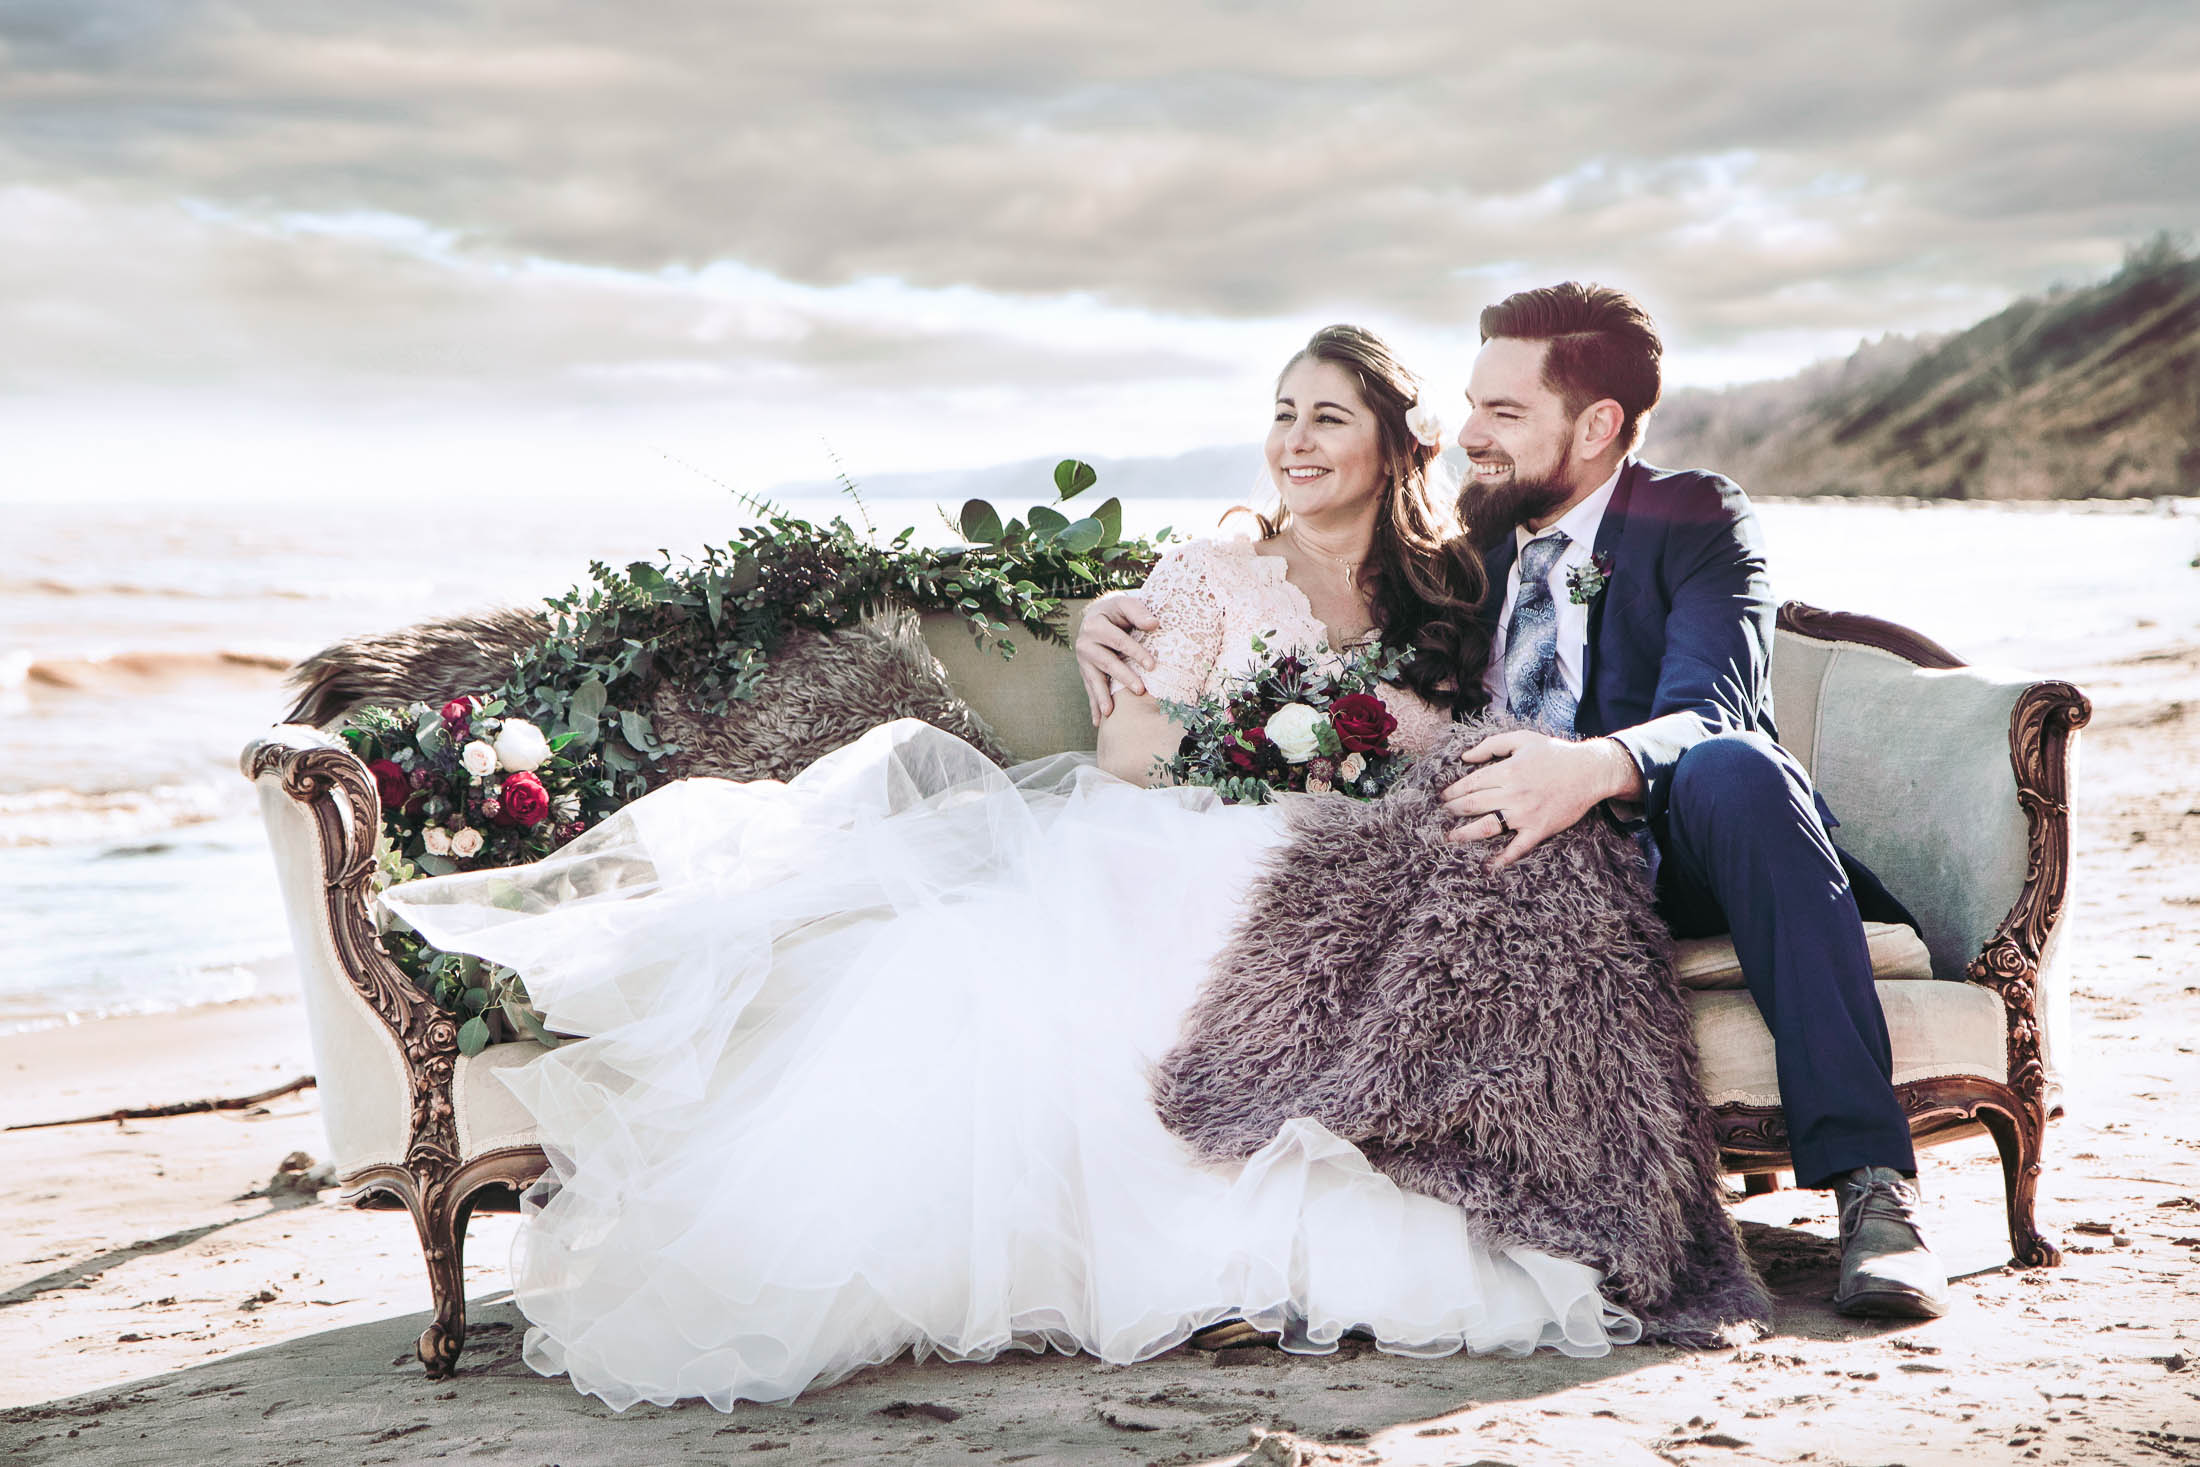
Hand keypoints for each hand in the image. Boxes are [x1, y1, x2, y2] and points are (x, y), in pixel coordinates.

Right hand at [1076, 593, 1159, 723]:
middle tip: (1140, 691)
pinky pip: (1089, 689)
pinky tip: (1098, 721)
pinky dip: (1093, 706)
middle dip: (1123, 677)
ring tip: (1110, 713)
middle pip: (1106, 662)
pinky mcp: (1085, 671)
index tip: (1152, 665)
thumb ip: (1138, 612)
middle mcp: (1085, 642)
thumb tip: (1153, 624)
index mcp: (1095, 624)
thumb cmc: (1117, 611)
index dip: (1135, 652)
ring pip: (1094, 679)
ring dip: (1102, 697)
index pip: (1118, 641)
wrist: (1098, 615)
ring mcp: (1083, 659)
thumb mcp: (1126, 604)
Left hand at [1440, 731, 1641, 868]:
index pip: (1470, 784)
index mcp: (1507, 771)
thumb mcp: (1523, 739)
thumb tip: (1465, 756)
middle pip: (1473, 805)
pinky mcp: (1540, 829)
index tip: (1440, 798)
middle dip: (1452, 811)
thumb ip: (1492, 745)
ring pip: (1487, 827)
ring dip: (1465, 834)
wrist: (1590, 771)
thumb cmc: (1555, 754)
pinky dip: (1502, 859)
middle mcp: (1513, 793)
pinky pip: (1517, 848)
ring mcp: (1525, 814)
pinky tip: (1488, 866)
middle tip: (1438, 817)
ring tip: (1450, 838)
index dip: (1451, 792)